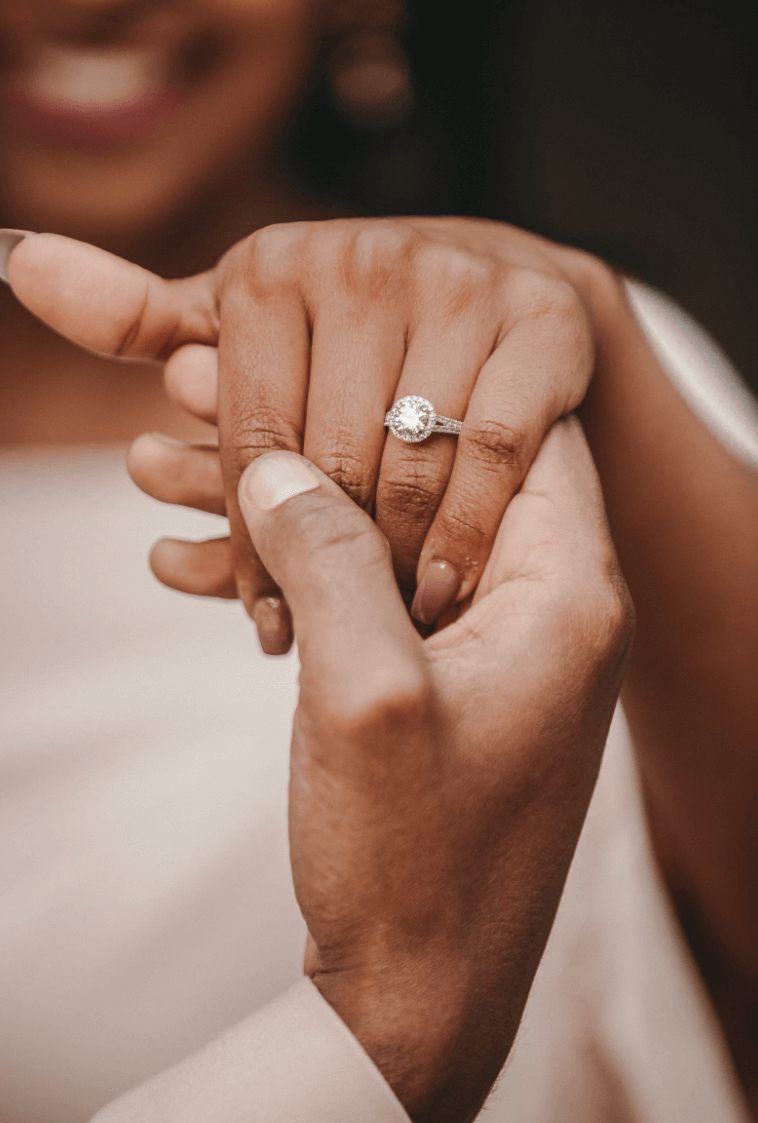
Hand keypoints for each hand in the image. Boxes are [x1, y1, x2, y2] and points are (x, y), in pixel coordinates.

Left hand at [2, 223, 618, 652]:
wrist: (503, 298)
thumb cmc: (355, 331)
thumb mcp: (247, 326)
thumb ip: (139, 315)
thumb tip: (16, 262)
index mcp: (272, 268)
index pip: (249, 438)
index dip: (252, 543)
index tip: (263, 618)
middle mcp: (364, 260)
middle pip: (330, 459)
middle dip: (324, 565)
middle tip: (326, 638)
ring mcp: (460, 286)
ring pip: (411, 463)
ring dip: (395, 563)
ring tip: (382, 624)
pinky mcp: (543, 323)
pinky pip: (495, 452)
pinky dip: (470, 531)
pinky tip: (444, 587)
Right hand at [62, 418, 630, 1122]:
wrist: (417, 998)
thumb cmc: (414, 861)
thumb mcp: (364, 693)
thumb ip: (327, 554)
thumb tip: (278, 460)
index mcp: (563, 591)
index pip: (517, 426)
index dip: (417, 378)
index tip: (320, 346)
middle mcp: (542, 608)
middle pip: (428, 473)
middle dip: (315, 434)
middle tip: (201, 392)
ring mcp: (484, 649)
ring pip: (377, 535)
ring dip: (277, 506)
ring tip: (159, 468)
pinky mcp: (434, 687)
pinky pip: (359, 600)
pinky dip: (285, 575)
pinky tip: (187, 559)